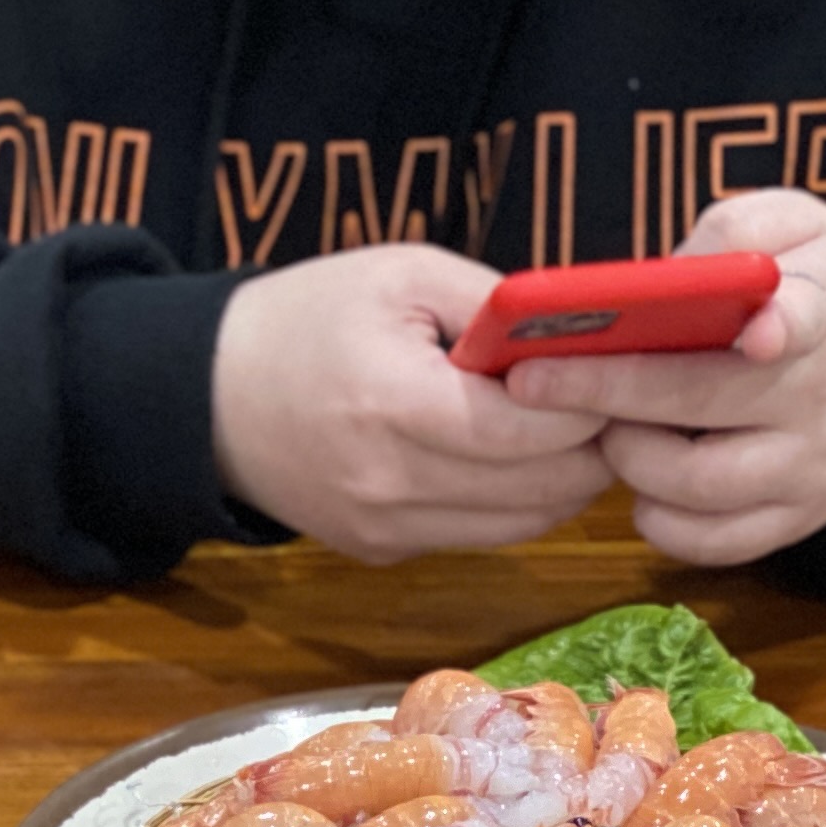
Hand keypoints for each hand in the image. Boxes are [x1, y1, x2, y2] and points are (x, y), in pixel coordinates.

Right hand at [212, 244, 615, 560]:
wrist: (208, 399)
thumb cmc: (306, 321)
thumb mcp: (405, 276)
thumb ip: (501, 307)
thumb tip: (588, 336)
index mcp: (393, 406)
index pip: (534, 432)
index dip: (592, 403)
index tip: (618, 368)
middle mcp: (389, 485)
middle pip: (545, 489)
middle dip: (593, 444)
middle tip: (611, 397)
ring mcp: (384, 528)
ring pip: (525, 524)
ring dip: (563, 479)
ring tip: (567, 425)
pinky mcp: (382, 550)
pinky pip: (481, 535)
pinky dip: (513, 499)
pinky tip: (506, 454)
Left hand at [500, 188, 825, 564]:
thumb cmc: (814, 290)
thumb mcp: (796, 230)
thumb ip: (732, 235)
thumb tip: (659, 280)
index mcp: (822, 309)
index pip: (804, 317)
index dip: (780, 323)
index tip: (760, 331)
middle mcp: (822, 396)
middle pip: (702, 404)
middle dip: (605, 393)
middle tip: (536, 383)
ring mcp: (810, 468)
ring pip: (695, 485)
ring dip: (627, 459)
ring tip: (611, 429)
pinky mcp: (794, 521)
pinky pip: (709, 542)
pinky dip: (658, 520)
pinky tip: (643, 485)